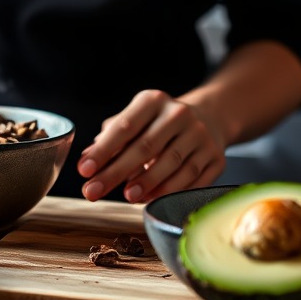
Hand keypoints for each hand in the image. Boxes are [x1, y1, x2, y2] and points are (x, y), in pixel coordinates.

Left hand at [76, 89, 226, 203]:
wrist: (209, 118)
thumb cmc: (160, 123)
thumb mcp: (137, 118)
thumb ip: (111, 136)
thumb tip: (87, 158)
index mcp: (153, 101)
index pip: (124, 126)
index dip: (103, 150)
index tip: (84, 170)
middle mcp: (178, 114)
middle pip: (145, 147)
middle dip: (116, 172)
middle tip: (94, 191)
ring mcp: (200, 135)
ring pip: (171, 164)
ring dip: (147, 183)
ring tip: (126, 196)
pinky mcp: (216, 157)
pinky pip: (192, 178)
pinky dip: (170, 190)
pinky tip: (152, 199)